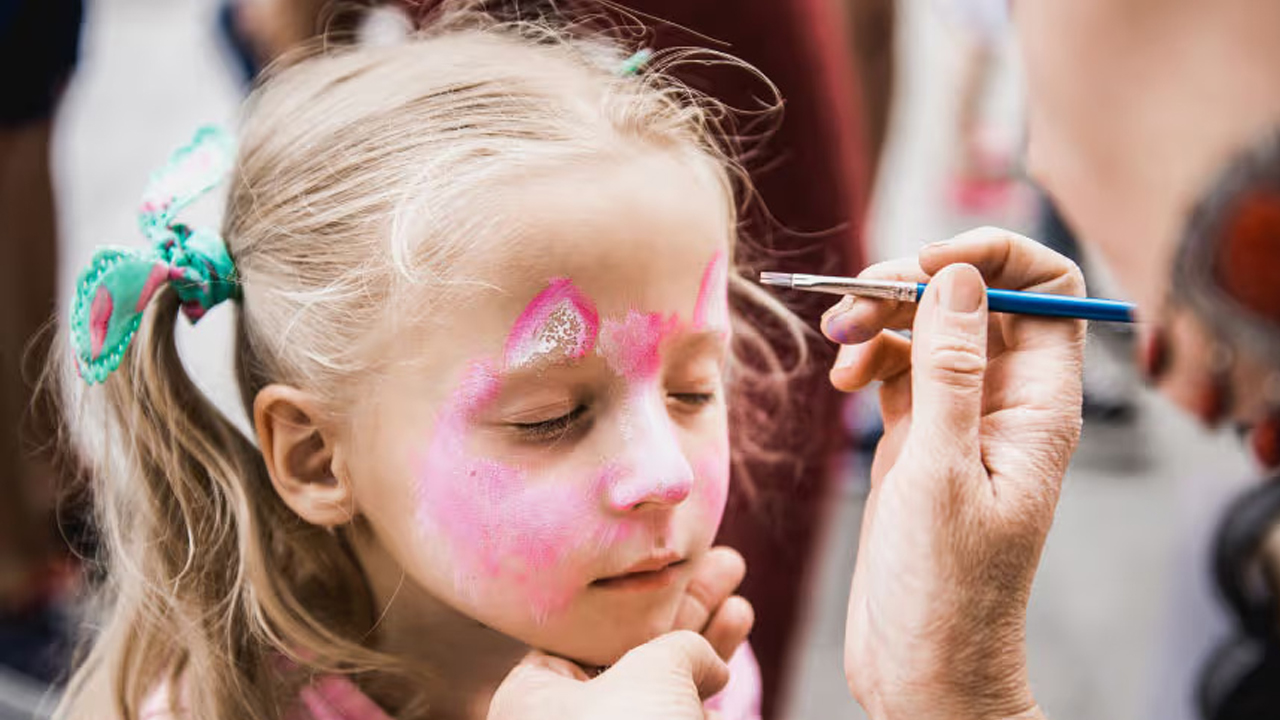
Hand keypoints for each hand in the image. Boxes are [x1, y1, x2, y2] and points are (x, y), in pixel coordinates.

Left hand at [487, 546, 752, 719]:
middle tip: (729, 565)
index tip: (680, 559)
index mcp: (531, 695)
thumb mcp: (653, 671)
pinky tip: (734, 649)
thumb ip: (681, 644)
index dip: (638, 589)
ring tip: (742, 603)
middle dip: (685, 607)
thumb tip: (707, 660)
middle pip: (629, 647)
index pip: (585, 624)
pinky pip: (675, 715)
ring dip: (705, 641)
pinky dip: (704, 688)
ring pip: (659, 684)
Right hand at [824, 227, 1082, 719]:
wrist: (921, 666)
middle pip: (971, 296)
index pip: (1047, 288)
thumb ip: (950, 369)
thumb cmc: (947, 589)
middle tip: (852, 305)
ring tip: (836, 349)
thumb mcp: (943, 471)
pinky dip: (864, 357)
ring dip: (876, 320)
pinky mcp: (917, 437)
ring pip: (924, 327)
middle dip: (909, 283)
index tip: (925, 266)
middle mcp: (1005, 401)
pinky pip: (894, 366)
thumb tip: (956, 277)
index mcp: (1039, 405)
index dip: (992, 257)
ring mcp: (959, 417)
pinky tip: (841, 382)